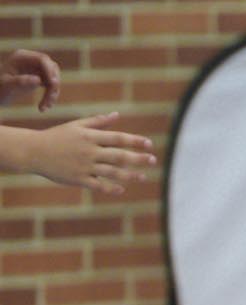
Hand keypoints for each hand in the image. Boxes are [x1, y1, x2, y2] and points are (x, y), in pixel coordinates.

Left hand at [0, 49, 59, 109]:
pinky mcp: (40, 77)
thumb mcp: (6, 86)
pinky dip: (50, 96)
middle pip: (51, 69)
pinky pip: (52, 86)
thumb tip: (38, 80)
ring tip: (45, 107)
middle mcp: (31, 61)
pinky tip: (43, 108)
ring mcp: (36, 69)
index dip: (50, 71)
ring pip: (54, 78)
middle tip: (51, 98)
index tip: (53, 84)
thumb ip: (20, 81)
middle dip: (53, 84)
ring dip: (53, 93)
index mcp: (21, 57)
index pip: (42, 59)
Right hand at [27, 113, 155, 194]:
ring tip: (143, 177)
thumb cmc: (56, 136)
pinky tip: (122, 189)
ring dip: (130, 175)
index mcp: (90, 136)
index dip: (135, 141)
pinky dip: (111, 188)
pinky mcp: (78, 179)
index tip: (149, 144)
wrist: (32, 151)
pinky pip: (98, 185)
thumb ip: (98, 121)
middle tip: (153, 160)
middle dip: (138, 158)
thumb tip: (117, 115)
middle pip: (119, 156)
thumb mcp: (76, 126)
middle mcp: (89, 151)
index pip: (118, 138)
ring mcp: (84, 166)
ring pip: (112, 172)